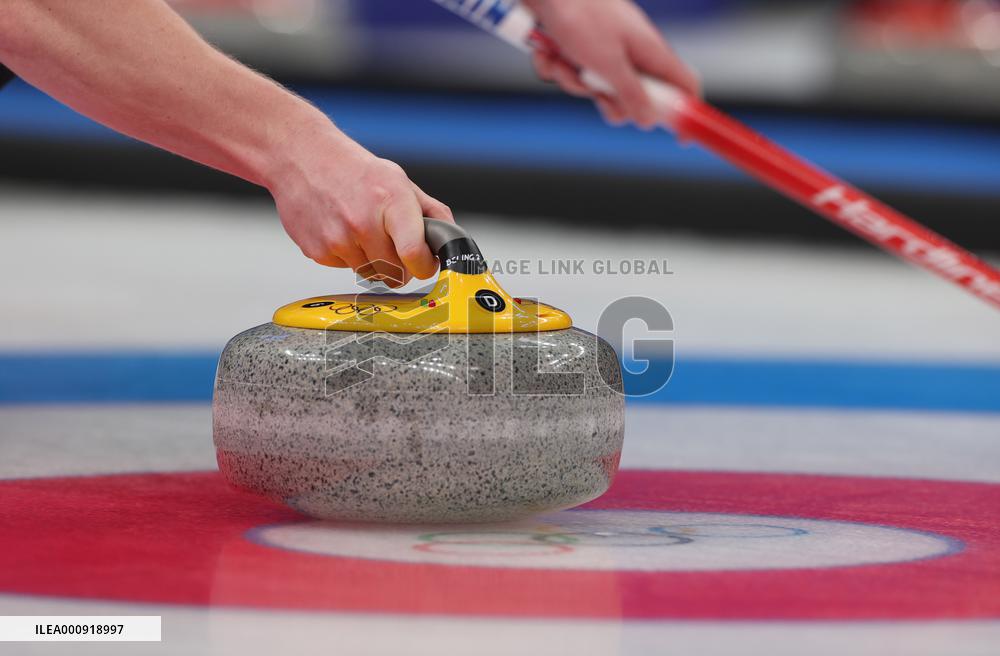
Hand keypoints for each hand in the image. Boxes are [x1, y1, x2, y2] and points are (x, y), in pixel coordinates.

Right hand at [267, 120, 453, 285]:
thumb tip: (450, 238)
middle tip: (392, 243)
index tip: (425, 263)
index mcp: (391, 201)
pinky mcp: (317, 252)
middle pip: (396, 272)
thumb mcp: (398, 180)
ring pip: (371, 274)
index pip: (415, 254)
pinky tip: (341, 230)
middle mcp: (363, 222)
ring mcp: (338, 240)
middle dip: (400, 264)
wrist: (299, 156)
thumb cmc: (350, 168)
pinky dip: (348, 256)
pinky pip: (345, 269)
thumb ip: (429, 211)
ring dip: (373, 261)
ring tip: (362, 231)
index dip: (425, 265)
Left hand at [524, 0, 699, 128]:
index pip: (684, 84)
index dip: (686, 112)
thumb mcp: (609, 63)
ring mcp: (604, 49)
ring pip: (595, 88)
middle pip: (632, 97)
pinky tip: (549, 51)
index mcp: (650, 51)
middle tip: (596, 93)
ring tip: (564, 60)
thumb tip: (649, 121)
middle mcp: (631, 51)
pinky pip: (571, 72)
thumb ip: (631, 93)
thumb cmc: (581, 14)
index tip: (681, 139)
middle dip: (607, 101)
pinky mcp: (578, 47)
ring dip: (574, 80)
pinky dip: (556, 66)